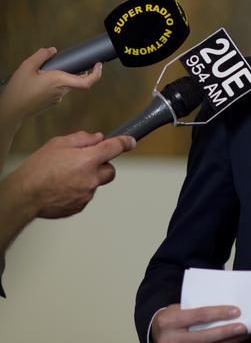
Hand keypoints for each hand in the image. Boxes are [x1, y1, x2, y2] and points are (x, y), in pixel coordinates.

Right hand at [0, 47, 101, 128]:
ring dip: (66, 76)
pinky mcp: (52, 102)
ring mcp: (58, 98)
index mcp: (59, 81)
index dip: (96, 74)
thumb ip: (41, 56)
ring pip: (68, 85)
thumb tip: (52, 50)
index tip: (98, 65)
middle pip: (78, 81)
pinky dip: (57, 83)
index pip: (86, 82)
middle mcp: (62, 91)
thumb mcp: (27, 67)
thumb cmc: (19, 90)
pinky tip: (43, 79)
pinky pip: (60, 90)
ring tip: (52, 69)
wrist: (12, 110)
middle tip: (78, 62)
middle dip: (81, 71)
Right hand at [11, 131, 135, 218]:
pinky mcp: (80, 206)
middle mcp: (92, 178)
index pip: (114, 148)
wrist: (25, 196)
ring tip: (65, 177)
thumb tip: (97, 138)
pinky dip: (78, 191)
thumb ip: (82, 139)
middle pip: (110, 170)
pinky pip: (85, 195)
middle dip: (102, 166)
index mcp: (88, 160)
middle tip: (85, 163)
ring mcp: (87, 194)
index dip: (125, 143)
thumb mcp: (58, 144)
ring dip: (88, 179)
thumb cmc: (38, 169)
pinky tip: (62, 188)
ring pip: (96, 184)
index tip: (130, 142)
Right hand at [152, 304, 248, 342]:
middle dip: (227, 332)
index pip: (199, 316)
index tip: (236, 311)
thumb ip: (196, 309)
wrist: (155, 334)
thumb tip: (224, 308)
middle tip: (243, 326)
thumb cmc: (171, 318)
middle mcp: (172, 339)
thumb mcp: (177, 309)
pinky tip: (233, 342)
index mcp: (170, 321)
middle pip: (205, 336)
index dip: (219, 313)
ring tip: (243, 335)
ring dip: (229, 342)